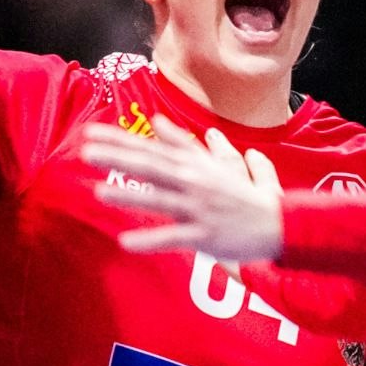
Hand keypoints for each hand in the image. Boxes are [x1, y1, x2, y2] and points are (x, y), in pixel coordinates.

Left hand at [84, 120, 283, 259]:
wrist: (279, 223)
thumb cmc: (245, 194)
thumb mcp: (217, 161)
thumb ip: (183, 143)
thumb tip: (157, 123)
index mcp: (194, 165)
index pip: (150, 149)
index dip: (120, 141)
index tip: (91, 133)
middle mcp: (194, 182)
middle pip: (151, 167)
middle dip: (118, 159)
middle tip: (86, 152)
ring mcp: (199, 209)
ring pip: (160, 200)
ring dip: (130, 197)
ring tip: (99, 192)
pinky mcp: (206, 235)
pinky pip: (174, 238)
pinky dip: (150, 241)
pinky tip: (126, 242)